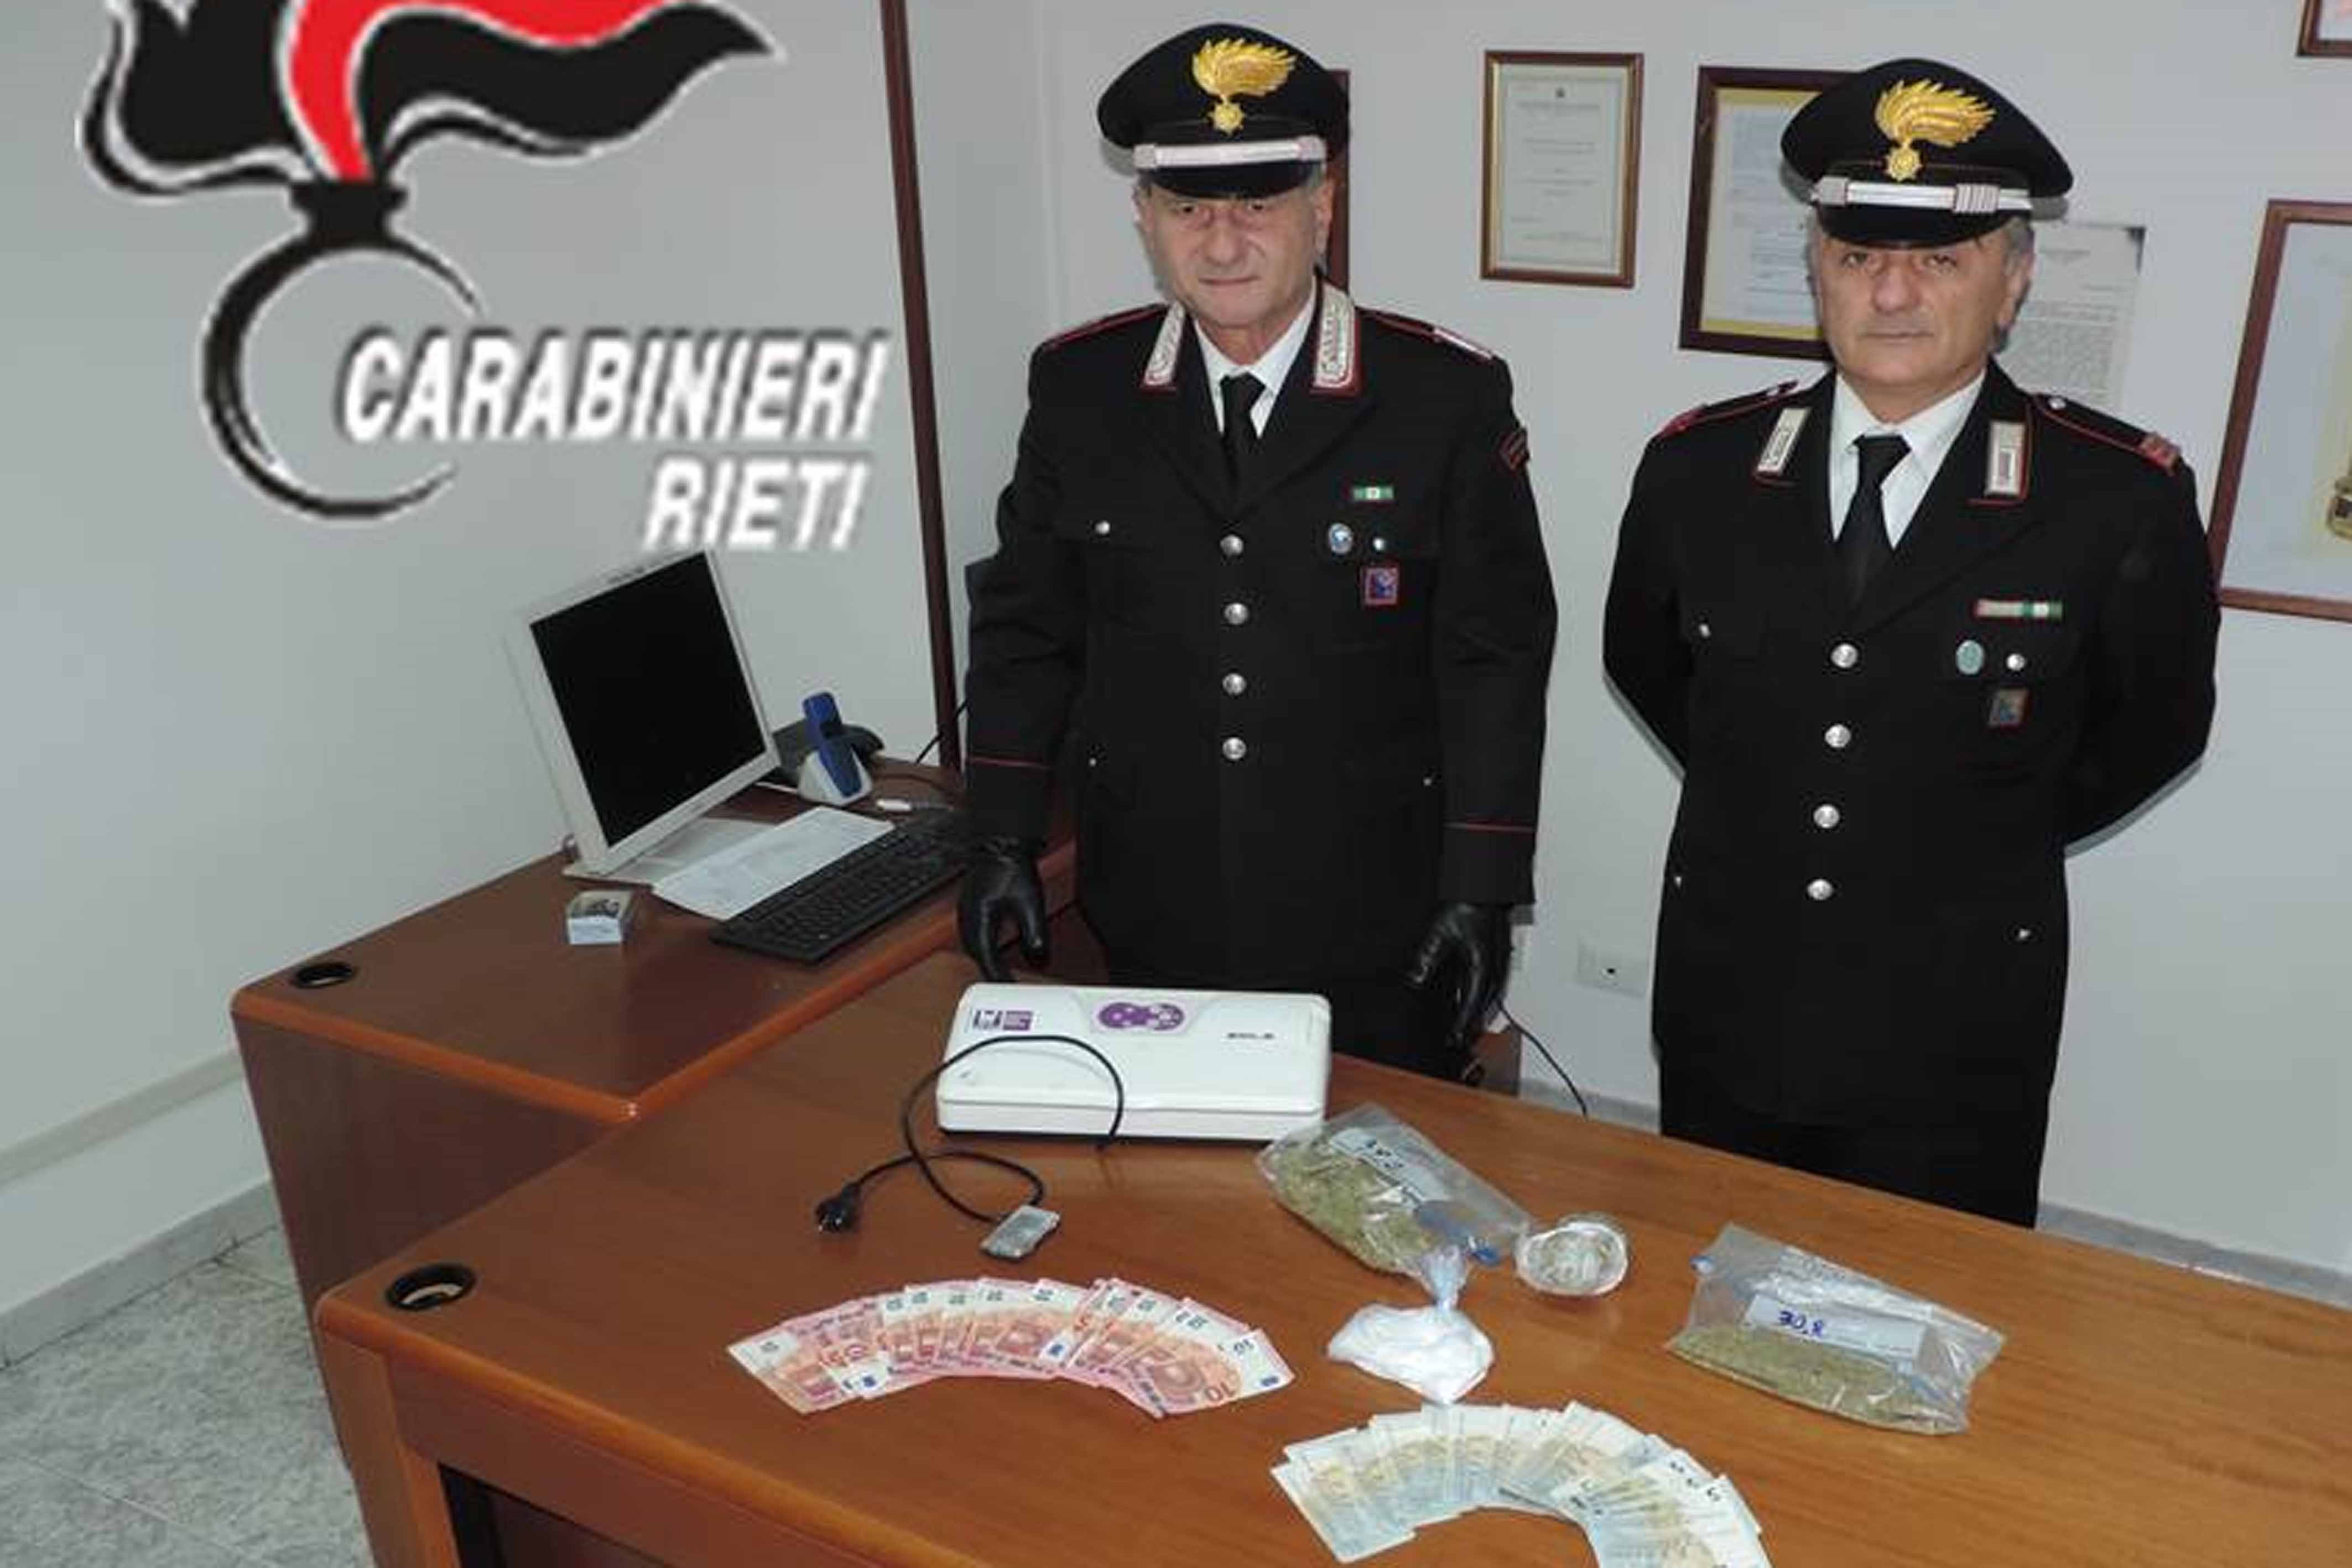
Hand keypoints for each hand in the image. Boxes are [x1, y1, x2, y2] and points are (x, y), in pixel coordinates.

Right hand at [958, 836, 1046, 981]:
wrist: (1000, 843)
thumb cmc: (1010, 866)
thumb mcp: (1029, 902)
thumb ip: (1034, 931)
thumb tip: (1037, 954)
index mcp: (978, 918)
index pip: (985, 957)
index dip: (997, 976)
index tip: (1007, 987)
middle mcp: (967, 917)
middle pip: (975, 955)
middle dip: (990, 971)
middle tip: (1005, 985)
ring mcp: (966, 912)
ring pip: (972, 946)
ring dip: (985, 960)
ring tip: (1000, 972)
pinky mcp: (970, 907)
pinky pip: (973, 935)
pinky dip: (983, 947)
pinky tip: (993, 949)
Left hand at [1404, 902, 1511, 1059]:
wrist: (1485, 892)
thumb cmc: (1468, 907)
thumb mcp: (1439, 934)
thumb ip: (1426, 960)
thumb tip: (1415, 981)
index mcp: (1481, 969)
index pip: (1470, 1007)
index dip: (1460, 1027)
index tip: (1453, 1041)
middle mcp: (1494, 972)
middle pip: (1482, 1009)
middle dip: (1469, 1027)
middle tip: (1458, 1043)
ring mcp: (1499, 967)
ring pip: (1489, 1001)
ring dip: (1477, 1016)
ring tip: (1465, 1031)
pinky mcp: (1498, 961)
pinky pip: (1491, 989)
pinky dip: (1481, 1001)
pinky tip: (1472, 1004)